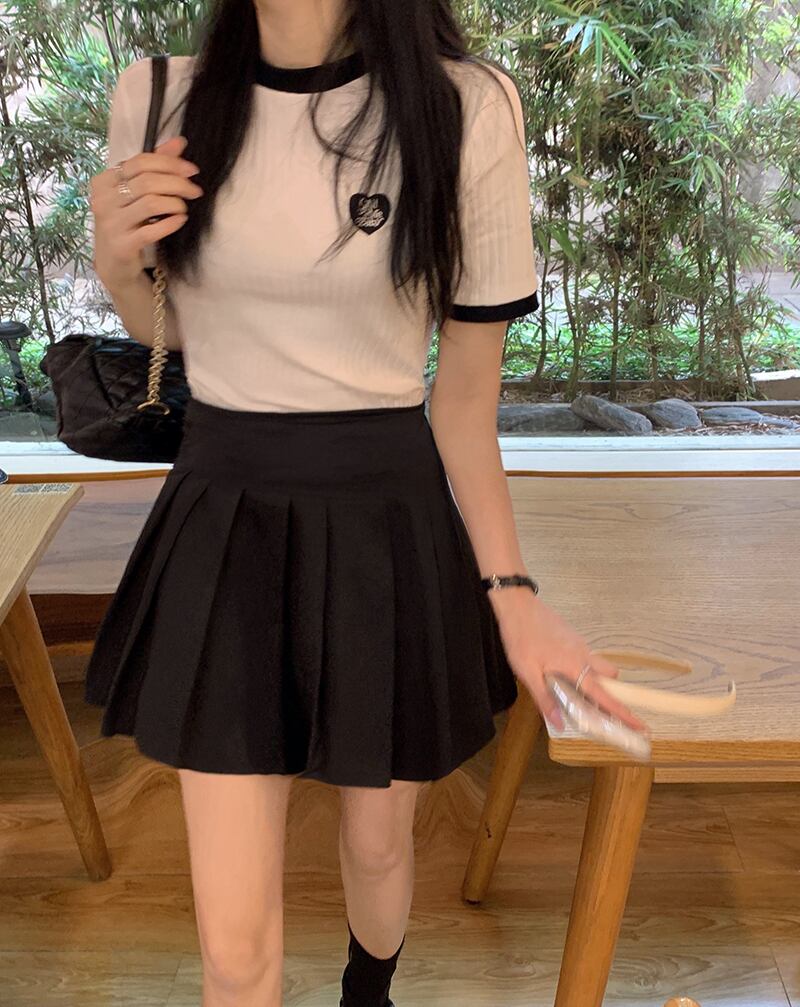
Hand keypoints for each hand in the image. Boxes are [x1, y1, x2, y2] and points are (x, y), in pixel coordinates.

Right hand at [89, 135, 202, 290]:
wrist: (115, 264)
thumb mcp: (136, 194)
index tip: (192, 170)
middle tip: (195, 191)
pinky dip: (171, 223)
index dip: (170, 163)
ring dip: (175, 203)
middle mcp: (103, 200)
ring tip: (184, 208)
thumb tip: (179, 142)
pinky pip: (152, 230)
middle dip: (178, 183)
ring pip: (151, 203)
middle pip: (147, 182)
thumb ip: (155, 166)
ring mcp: (111, 224)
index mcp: (104, 182)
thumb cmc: (128, 224)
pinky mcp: (122, 245)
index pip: (140, 162)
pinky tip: (180, 220)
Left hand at [489, 589, 647, 732]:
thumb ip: (545, 699)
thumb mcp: (528, 673)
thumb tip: (560, 724)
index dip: (623, 713)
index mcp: (576, 666)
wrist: (518, 605)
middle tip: (595, 707)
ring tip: (572, 691)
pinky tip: (560, 671)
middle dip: (609, 692)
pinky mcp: (572, 637)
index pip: (605, 695)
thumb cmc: (522, 638)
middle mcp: (584, 655)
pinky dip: (582, 668)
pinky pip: (586, 656)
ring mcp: (580, 644)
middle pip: (610, 678)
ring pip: (599, 665)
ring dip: (595, 680)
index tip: (641, 726)